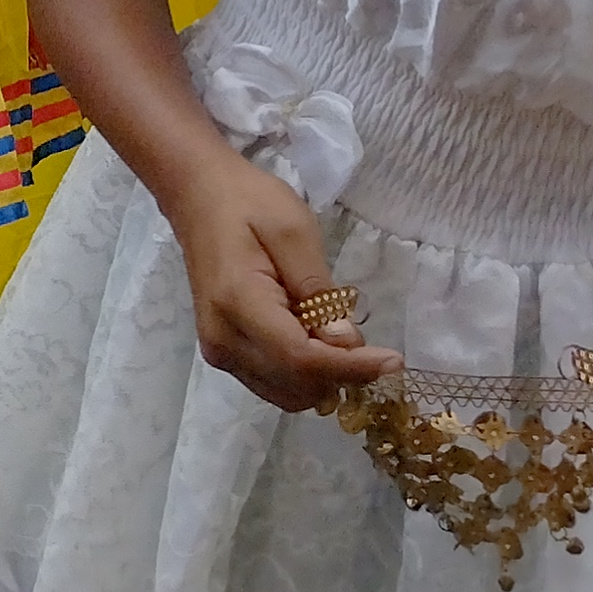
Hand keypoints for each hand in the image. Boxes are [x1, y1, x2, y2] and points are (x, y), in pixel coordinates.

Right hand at [159, 151, 397, 412]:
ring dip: (322, 378)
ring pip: (286, 394)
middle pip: (295, 384)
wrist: (198, 197)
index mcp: (238, 302)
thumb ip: (318, 289)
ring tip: (337, 338)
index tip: (395, 361)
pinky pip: (273, 384)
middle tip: (369, 344)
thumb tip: (346, 343)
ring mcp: (218, 351)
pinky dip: (303, 376)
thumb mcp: (294, 231)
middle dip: (340, 373)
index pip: (300, 358)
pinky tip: (314, 342)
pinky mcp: (222, 353)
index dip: (351, 367)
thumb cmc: (248, 204)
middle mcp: (222, 339)